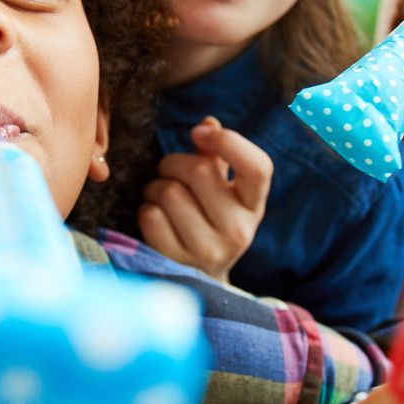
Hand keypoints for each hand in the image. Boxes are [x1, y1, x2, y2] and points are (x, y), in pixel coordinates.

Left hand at [138, 117, 272, 282]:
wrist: (201, 280)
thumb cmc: (210, 220)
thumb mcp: (223, 191)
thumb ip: (216, 156)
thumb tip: (208, 124)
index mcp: (254, 205)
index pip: (258, 167)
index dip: (229, 141)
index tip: (199, 132)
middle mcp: (239, 230)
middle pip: (199, 171)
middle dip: (174, 162)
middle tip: (168, 171)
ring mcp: (209, 250)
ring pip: (169, 192)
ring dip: (155, 187)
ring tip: (161, 197)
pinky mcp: (178, 262)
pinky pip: (150, 216)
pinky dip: (146, 209)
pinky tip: (155, 217)